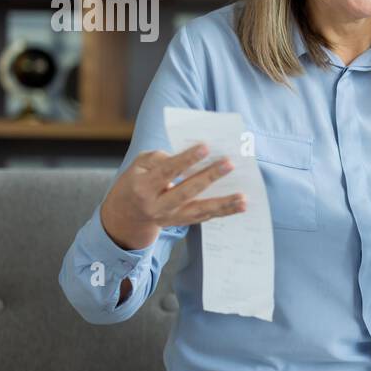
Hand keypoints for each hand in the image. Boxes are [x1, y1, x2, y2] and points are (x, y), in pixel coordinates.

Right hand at [99, 144, 245, 250]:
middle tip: (229, 164)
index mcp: (143, 187)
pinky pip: (204, 217)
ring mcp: (170, 218)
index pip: (167, 171)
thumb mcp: (139, 165)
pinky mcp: (181, 223)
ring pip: (199, 211)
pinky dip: (223, 212)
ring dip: (223, 204)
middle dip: (209, 177)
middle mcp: (157, 206)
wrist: (127, 214)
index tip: (206, 148)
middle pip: (186, 192)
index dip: (186, 159)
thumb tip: (190, 158)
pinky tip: (240, 205)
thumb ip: (160, 158)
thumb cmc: (137, 181)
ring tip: (243, 198)